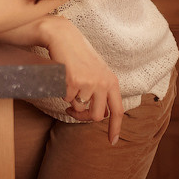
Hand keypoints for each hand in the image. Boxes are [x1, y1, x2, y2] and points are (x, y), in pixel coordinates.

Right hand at [45, 19, 123, 143]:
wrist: (63, 36)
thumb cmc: (78, 55)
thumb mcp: (96, 72)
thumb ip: (101, 90)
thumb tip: (99, 114)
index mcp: (112, 82)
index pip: (117, 111)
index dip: (115, 128)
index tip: (111, 141)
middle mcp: (103, 83)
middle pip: (96, 116)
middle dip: (83, 118)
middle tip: (73, 112)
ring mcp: (89, 83)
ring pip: (78, 107)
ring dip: (70, 102)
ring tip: (67, 88)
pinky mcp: (73, 81)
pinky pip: (65, 98)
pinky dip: (61, 92)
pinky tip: (61, 79)